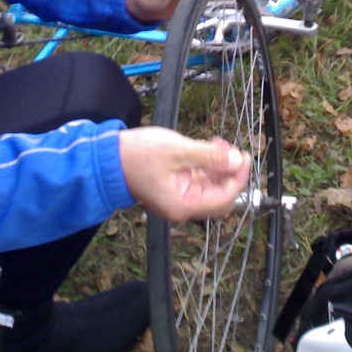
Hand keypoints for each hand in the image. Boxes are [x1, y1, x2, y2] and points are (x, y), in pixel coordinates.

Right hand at [119, 128, 250, 221]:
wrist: (107, 158)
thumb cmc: (138, 154)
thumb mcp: (178, 151)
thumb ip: (209, 156)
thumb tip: (236, 161)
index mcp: (182, 206)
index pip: (223, 198)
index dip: (237, 177)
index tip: (244, 156)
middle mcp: (182, 208)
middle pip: (219, 197)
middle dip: (229, 173)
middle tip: (233, 149)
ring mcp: (177, 198)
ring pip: (209, 188)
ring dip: (218, 167)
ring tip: (217, 143)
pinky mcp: (173, 188)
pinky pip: (198, 181)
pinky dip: (206, 166)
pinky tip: (207, 148)